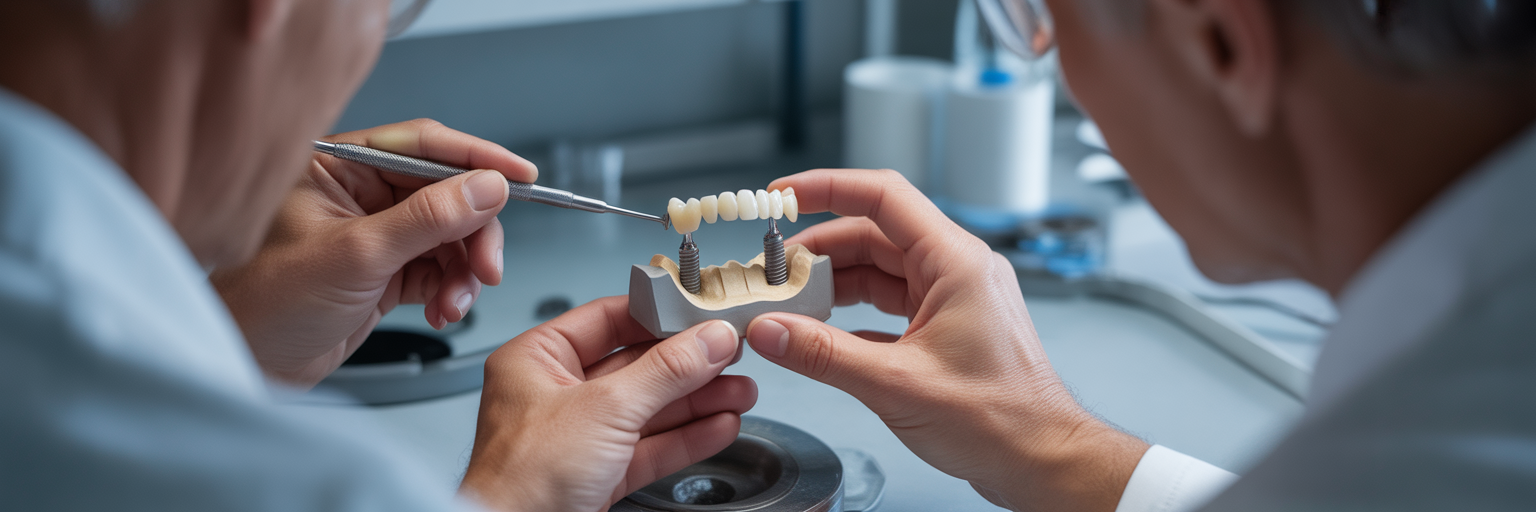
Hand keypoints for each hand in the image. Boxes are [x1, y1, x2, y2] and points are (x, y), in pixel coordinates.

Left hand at [211, 119, 534, 385]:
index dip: (477, 158)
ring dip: (464, 270)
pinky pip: (440, 269)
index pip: (422, 145)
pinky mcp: (385, 271)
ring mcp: (375, 233)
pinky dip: (451, 291)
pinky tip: (443, 310)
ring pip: (450, 235)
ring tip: (456, 301)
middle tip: (486, 266)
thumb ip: (427, 218)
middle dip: (474, 233)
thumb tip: (485, 187)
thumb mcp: (357, 255)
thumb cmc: (266, 304)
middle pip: (447, 194)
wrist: (245, 366)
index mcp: (337, 166)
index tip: (520, 175)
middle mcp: (358, 193)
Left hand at [459, 296, 756, 511]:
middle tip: (732, 355)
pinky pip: (649, 447)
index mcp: (537, 360)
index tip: (703, 314)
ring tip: (740, 391)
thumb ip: (666, 371)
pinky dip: (687, 437)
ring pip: (649, 409)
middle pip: (637, 365)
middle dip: (690, 365)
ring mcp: (579, 436)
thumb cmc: (521, 479)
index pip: (608, 319)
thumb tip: (709, 339)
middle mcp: (556, 394)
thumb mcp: (605, 408)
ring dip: (697, 401)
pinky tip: (719, 426)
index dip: (659, 315)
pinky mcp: (598, 474)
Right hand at [746, 170, 1148, 511]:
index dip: (826, 187)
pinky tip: (823, 332)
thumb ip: (824, 353)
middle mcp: (957, 270)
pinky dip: (853, 313)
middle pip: (873, 234)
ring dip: (834, 282)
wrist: (1041, 460)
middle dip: (819, 249)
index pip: (883, 196)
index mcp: (955, 263)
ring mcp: (954, 297)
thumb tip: (771, 331)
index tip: (783, 194)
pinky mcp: (948, 326)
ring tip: (790, 302)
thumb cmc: (1001, 420)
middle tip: (773, 271)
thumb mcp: (896, 384)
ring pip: (880, 269)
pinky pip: (891, 302)